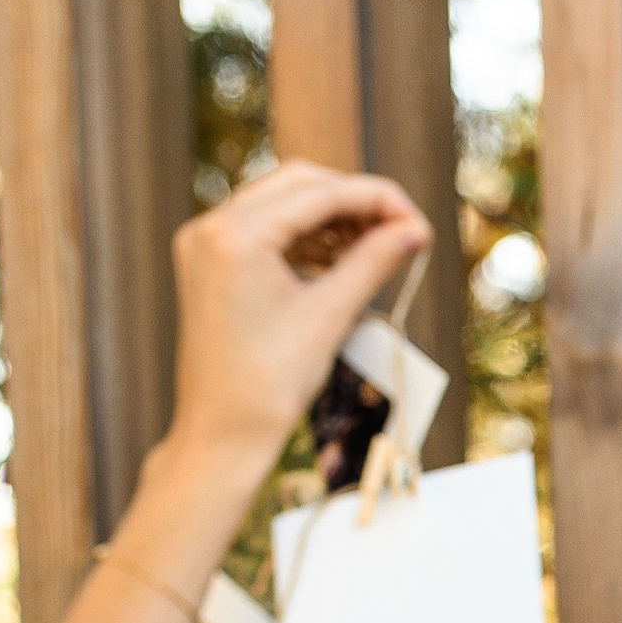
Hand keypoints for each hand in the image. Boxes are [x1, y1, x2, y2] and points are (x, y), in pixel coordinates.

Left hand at [165, 160, 432, 482]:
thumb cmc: (268, 386)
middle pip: (297, 185)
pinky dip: (304, 242)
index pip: (318, 192)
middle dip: (352, 203)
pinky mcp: (210, 265)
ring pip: (281, 205)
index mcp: (234, 235)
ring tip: (375, 249)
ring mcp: (206, 245)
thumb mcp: (328, 316)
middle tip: (400, 229)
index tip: (415, 219)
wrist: (220, 436)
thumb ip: (373, 262)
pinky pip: (264, 233)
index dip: (375, 199)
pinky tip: (340, 263)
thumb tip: (415, 230)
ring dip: (330, 221)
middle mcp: (211, 227)